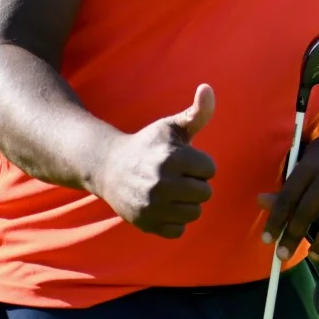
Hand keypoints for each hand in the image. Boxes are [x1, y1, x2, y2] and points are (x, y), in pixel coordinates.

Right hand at [89, 84, 216, 236]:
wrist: (108, 166)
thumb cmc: (147, 144)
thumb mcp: (171, 126)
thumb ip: (197, 112)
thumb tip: (208, 88)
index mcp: (171, 157)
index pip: (210, 170)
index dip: (201, 165)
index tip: (185, 160)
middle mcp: (161, 182)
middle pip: (205, 193)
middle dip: (196, 184)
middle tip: (178, 177)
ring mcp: (151, 205)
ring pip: (194, 213)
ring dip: (187, 203)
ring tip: (173, 191)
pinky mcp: (145, 222)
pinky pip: (178, 230)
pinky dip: (174, 221)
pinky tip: (164, 206)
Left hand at [258, 118, 318, 264]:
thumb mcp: (312, 157)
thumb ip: (291, 182)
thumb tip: (262, 202)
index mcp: (311, 164)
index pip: (288, 197)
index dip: (275, 220)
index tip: (267, 239)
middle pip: (307, 213)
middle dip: (292, 237)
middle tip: (283, 255)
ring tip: (314, 256)